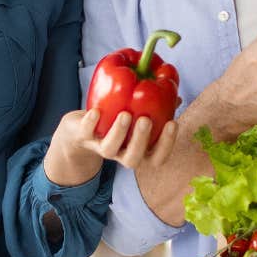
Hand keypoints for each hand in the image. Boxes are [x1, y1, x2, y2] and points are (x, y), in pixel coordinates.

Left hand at [45, 109, 180, 184]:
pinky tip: (96, 111)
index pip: (156, 157)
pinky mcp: (83, 137)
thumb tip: (176, 97)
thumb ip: (158, 108)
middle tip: (145, 120)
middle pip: (133, 159)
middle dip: (140, 140)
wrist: (80, 129)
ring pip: (109, 150)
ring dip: (118, 133)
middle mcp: (120, 153)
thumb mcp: (137, 115)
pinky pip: (86, 133)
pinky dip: (90, 123)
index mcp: (138, 150)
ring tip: (125, 114)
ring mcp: (100, 147)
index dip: (167, 144)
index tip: (173, 123)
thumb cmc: (116, 121)